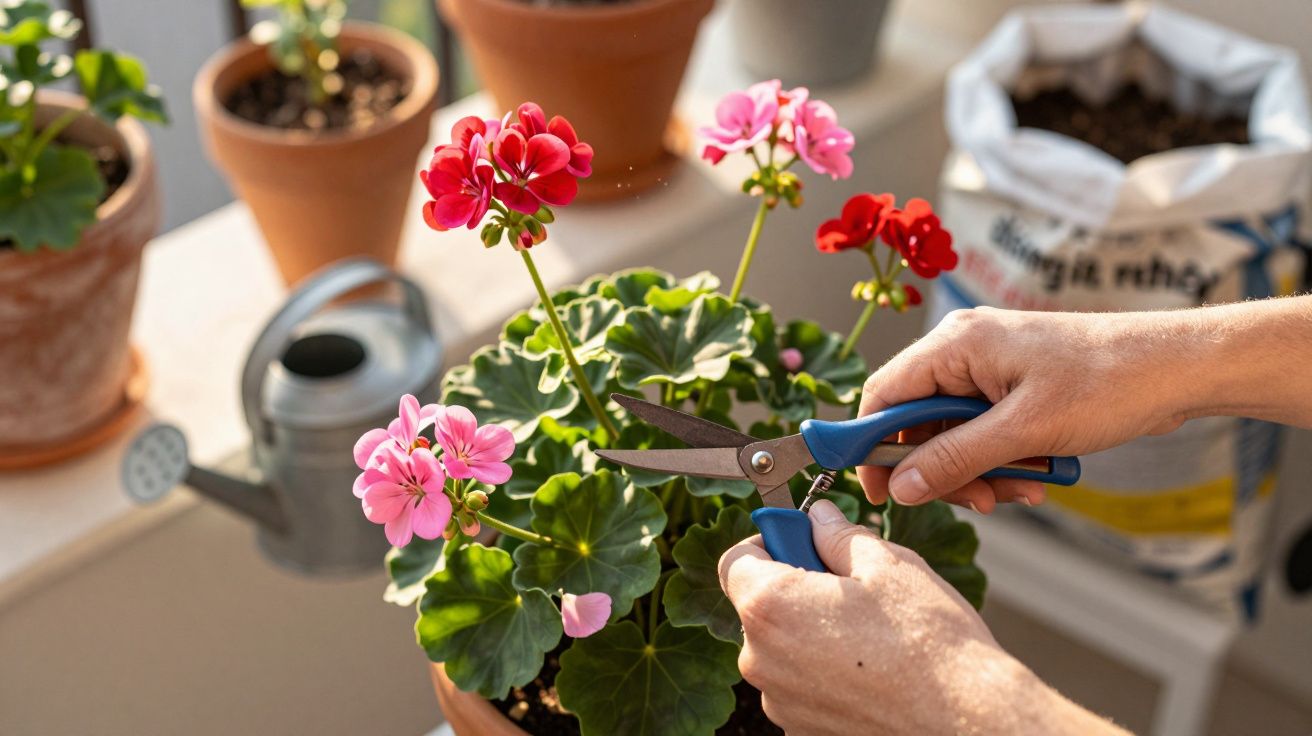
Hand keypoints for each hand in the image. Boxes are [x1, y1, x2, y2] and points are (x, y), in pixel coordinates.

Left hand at [718, 500, 1126, 735]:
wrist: (965, 720)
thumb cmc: (928, 643)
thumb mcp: (887, 564)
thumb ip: (838, 534)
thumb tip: (819, 518)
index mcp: (771, 607)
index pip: (735, 560)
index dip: (769, 542)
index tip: (802, 541)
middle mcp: (761, 659)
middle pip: (758, 605)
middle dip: (795, 587)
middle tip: (850, 586)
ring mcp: (779, 700)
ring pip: (781, 646)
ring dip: (810, 630)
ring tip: (869, 632)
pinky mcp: (801, 728)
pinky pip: (799, 683)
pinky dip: (822, 669)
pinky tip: (869, 666)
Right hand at [857, 306, 1203, 511]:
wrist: (1174, 369)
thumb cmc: (1105, 383)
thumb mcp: (1023, 431)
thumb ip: (953, 459)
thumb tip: (900, 487)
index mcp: (955, 344)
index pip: (883, 394)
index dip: (872, 445)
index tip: (879, 491)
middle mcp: (963, 350)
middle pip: (916, 421)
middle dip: (941, 468)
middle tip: (974, 499)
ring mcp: (989, 369)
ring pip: (952, 434)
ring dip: (977, 471)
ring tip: (1018, 490)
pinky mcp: (1012, 388)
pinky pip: (983, 433)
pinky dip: (1001, 461)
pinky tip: (1034, 478)